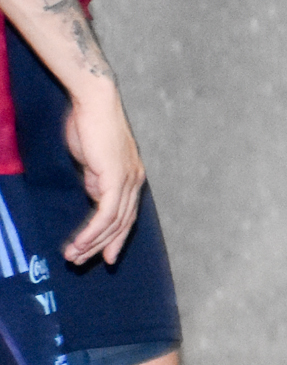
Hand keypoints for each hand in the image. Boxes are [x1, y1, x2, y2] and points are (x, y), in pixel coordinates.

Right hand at [61, 81, 143, 265]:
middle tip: (81, 261)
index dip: (116, 237)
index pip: (127, 215)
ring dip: (92, 243)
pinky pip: (106, 214)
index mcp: (132, 177)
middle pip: (122, 224)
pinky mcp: (116, 178)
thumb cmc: (90, 126)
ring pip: (114, 223)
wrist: (94, 103)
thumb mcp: (93, 160)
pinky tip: (81, 242)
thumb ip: (96, 179)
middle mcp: (135, 181)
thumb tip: (95, 194)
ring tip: (73, 256)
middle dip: (102, 246)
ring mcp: (128, 180)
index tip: (105, 255)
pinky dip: (94, 231)